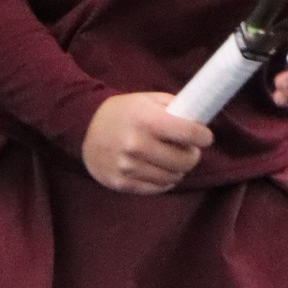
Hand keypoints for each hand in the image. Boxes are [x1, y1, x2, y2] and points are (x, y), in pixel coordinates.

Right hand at [82, 92, 213, 193]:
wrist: (83, 129)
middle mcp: (136, 144)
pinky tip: (160, 169)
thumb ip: (174, 107)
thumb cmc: (123, 112)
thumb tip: (200, 119)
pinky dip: (165, 180)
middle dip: (192, 154)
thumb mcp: (146, 100)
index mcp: (145, 119)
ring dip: (179, 169)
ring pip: (173, 177)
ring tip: (173, 159)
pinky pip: (157, 188)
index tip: (205, 137)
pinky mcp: (121, 182)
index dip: (203, 136)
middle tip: (189, 149)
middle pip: (184, 160)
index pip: (188, 133)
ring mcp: (127, 166)